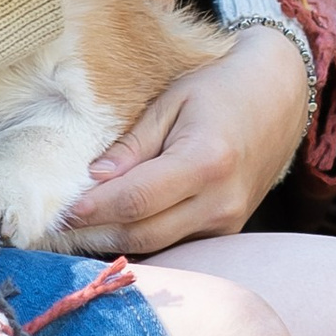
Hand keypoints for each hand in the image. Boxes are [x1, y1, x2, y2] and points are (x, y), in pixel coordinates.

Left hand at [60, 24, 313, 256]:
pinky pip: (177, 244)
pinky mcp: (228, 232)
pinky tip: (114, 228)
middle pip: (145, 233)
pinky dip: (143, 239)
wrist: (277, 98)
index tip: (63, 209)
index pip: (137, 199)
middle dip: (97, 233)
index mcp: (206, 160)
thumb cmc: (221, 90)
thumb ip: (134, 143)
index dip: (95, 208)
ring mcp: (229, 222)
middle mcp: (222, 200)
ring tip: (77, 230)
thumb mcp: (172, 100)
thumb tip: (94, 178)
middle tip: (58, 226)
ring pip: (159, 246)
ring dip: (115, 241)